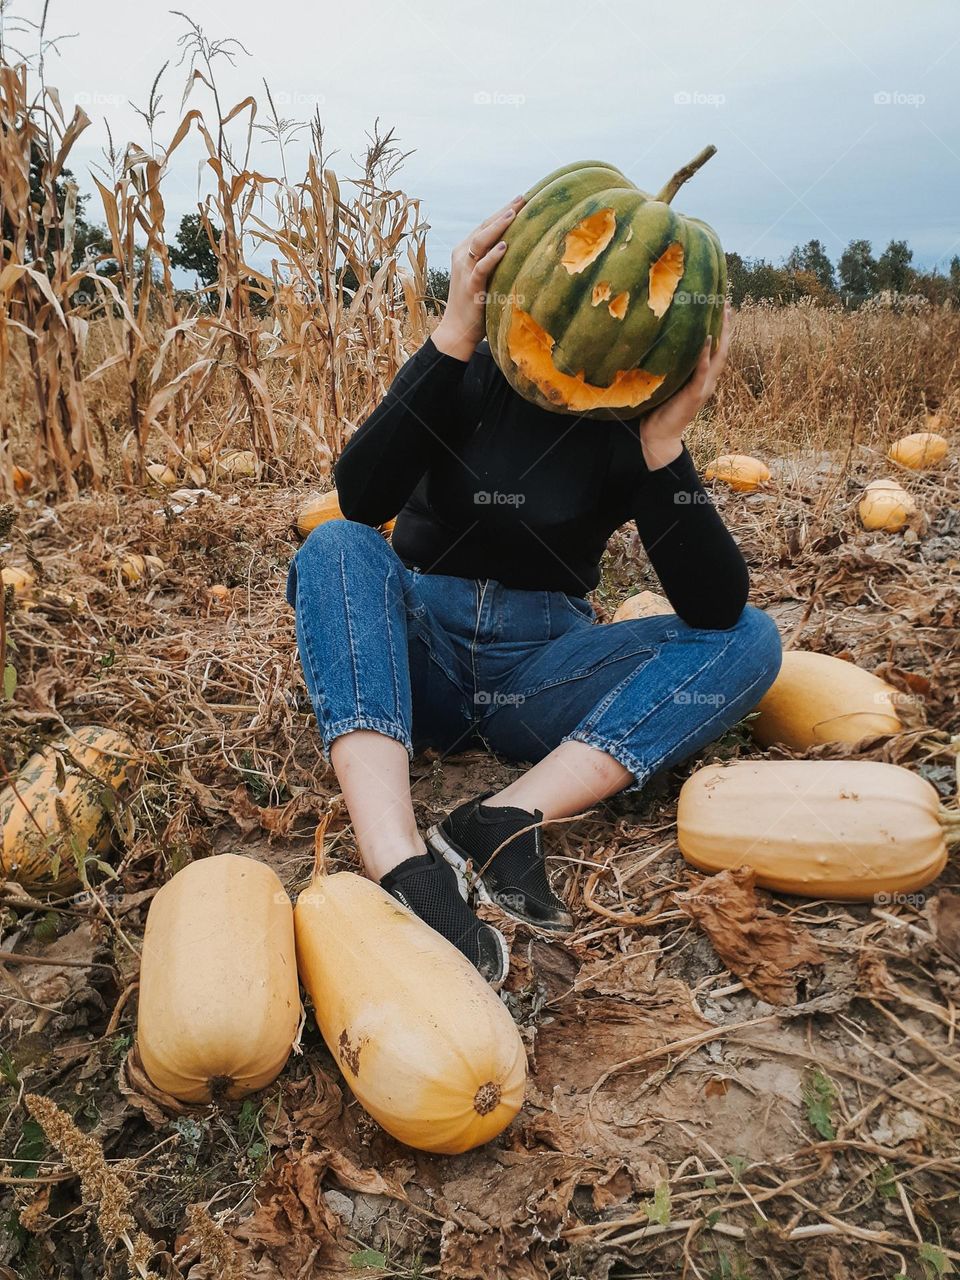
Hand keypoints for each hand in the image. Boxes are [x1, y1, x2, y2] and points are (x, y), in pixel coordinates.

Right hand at [431, 196, 524, 361]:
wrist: (457, 331)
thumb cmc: (475, 304)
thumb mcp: (484, 277)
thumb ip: (494, 262)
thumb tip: (518, 250)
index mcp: (465, 252)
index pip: (485, 226)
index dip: (502, 212)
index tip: (521, 199)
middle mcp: (462, 256)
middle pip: (483, 228)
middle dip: (503, 212)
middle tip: (523, 198)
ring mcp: (464, 271)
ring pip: (480, 242)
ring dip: (497, 227)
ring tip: (514, 214)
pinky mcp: (471, 286)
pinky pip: (481, 267)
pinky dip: (492, 256)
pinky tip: (505, 246)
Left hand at [640, 302, 732, 470]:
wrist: (658, 436)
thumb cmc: (658, 409)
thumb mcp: (666, 382)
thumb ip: (669, 366)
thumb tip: (657, 342)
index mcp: (701, 378)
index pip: (715, 349)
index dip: (720, 329)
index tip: (721, 307)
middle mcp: (707, 381)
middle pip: (723, 349)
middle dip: (726, 326)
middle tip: (727, 303)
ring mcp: (703, 388)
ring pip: (718, 358)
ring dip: (722, 335)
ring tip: (724, 315)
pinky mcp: (695, 395)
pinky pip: (702, 372)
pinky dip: (706, 356)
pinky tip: (707, 340)